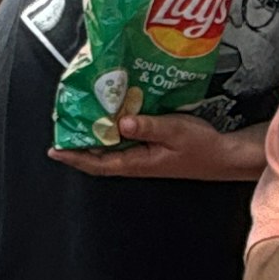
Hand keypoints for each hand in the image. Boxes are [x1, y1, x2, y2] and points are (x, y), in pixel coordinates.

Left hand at [52, 109, 267, 180]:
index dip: (74, 157)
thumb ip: (147, 126)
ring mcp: (142, 157)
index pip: (97, 163)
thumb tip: (121, 121)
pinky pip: (123, 142)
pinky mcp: (150, 150)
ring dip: (93, 137)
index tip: (55, 150)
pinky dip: (112, 131)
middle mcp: (135, 162)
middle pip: (98, 156)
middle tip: (62, 127)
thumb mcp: (175, 131)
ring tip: (78, 119)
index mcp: (137, 163)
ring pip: (109, 149)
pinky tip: (110, 116)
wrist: (223, 155)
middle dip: (78, 145)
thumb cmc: (201, 147)